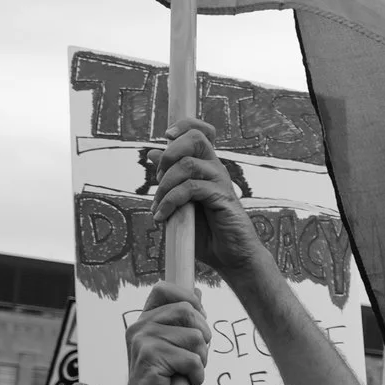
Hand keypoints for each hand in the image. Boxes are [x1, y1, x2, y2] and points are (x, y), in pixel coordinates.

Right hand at [123, 284, 211, 384]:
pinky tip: (182, 383)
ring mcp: (143, 341)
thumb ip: (185, 320)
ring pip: (196, 337)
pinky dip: (197, 376)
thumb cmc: (168, 380)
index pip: (164, 288)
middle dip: (204, 335)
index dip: (188, 298)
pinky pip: (193, 361)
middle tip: (195, 356)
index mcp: (145, 320)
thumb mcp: (179, 345)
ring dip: (201, 359)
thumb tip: (198, 291)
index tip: (198, 318)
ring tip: (186, 372)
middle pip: (188, 310)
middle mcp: (140, 327)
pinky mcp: (151, 358)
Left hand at [152, 116, 265, 279]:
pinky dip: (170, 202)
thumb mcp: (181, 203)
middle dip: (170, 152)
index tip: (166, 136)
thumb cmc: (209, 233)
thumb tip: (152, 153)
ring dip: (165, 185)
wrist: (233, 258)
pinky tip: (163, 217)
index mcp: (207, 168)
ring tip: (158, 207)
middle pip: (196, 138)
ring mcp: (221, 183)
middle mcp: (216, 170)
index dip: (184, 126)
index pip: (201, 132)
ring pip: (189, 163)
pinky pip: (191, 188)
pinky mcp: (223, 198)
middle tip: (159, 176)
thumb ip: (168, 179)